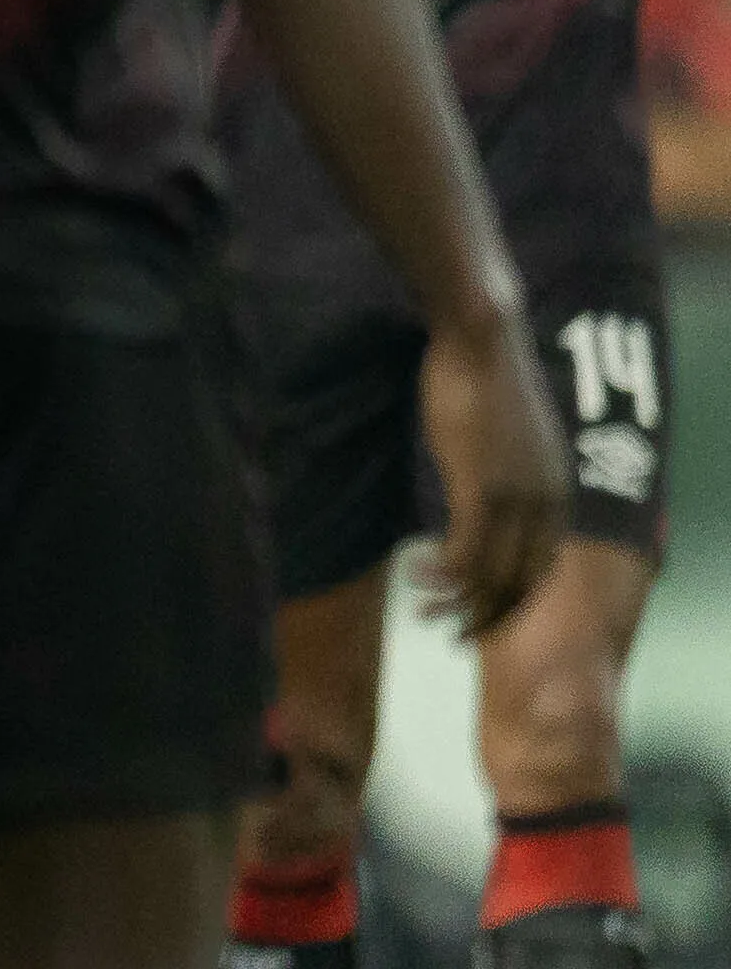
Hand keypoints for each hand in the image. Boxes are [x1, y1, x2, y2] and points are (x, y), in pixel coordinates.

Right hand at [411, 307, 569, 638]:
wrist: (482, 339)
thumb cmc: (483, 378)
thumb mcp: (503, 439)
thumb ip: (501, 472)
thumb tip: (476, 490)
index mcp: (557, 493)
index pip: (541, 568)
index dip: (507, 599)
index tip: (471, 611)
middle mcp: (547, 503)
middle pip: (520, 583)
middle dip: (481, 615)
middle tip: (442, 629)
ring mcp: (517, 498)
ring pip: (490, 576)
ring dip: (453, 601)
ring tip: (418, 608)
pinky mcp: (482, 489)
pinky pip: (465, 553)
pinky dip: (440, 573)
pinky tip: (411, 569)